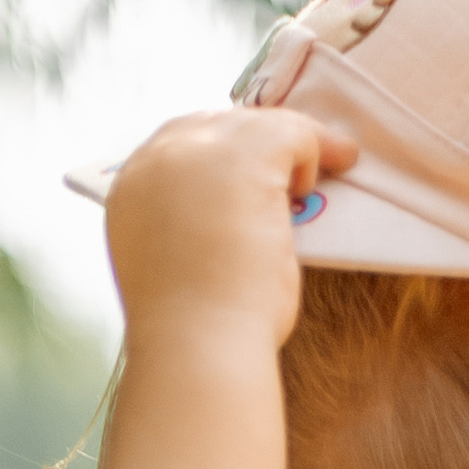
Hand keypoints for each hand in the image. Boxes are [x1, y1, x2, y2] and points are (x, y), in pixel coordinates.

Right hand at [104, 107, 361, 357]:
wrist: (199, 343)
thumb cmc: (197, 331)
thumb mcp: (177, 267)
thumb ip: (188, 232)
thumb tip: (223, 228)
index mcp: (132, 190)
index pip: (177, 146)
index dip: (219, 157)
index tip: (250, 179)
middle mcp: (155, 159)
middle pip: (214, 126)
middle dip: (254, 143)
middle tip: (291, 167)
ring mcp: (197, 150)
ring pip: (253, 125)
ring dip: (290, 144)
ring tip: (322, 169)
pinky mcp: (244, 155)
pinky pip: (291, 132)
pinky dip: (318, 147)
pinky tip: (336, 167)